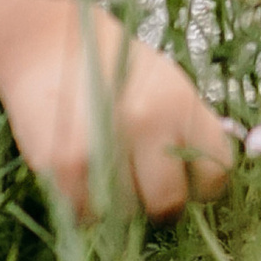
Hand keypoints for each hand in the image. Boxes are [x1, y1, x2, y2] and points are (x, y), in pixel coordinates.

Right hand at [0, 2, 239, 217]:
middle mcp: (146, 122)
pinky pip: (84, 216)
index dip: (198, 183)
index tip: (182, 176)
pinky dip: (81, 204)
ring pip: (125, 217)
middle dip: (156, 199)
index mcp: (179, 102)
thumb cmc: (114, 68)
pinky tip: (78, 170)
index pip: (215, 175)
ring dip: (116, 202)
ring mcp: (103, 147)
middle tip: (139, 178)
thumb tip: (206, 187)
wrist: (46, 43)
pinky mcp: (62, 167)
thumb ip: (189, 133)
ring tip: (103, 164)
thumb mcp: (167, 85)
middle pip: (169, 204)